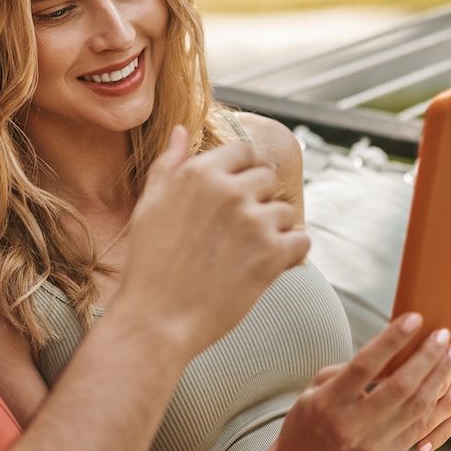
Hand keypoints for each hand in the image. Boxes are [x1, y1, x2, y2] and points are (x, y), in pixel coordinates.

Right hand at [117, 127, 309, 358]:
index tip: (238, 196)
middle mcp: (229, 190)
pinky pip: (302, 241)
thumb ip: (169, 164)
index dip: (245, 172)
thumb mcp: (149, 206)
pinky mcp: (272, 254)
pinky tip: (266, 268)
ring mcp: (253, 221)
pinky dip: (290, 255)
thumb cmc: (148, 266)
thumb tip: (182, 131)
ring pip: (286, 212)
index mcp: (199, 173)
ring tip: (245, 255)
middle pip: (268, 179)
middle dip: (259, 202)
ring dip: (274, 231)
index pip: (245, 151)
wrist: (156, 320)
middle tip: (238, 233)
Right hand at [270, 314, 450, 450]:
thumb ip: (349, 370)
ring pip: (416, 406)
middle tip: (444, 335)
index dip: (393, 339)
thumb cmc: (308, 421)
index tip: (415, 318)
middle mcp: (351, 426)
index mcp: (329, 402)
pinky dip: (432, 400)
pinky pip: (418, 425)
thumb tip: (390, 350)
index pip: (366, 365)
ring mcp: (372, 445)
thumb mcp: (316, 389)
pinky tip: (441, 382)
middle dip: (427, 357)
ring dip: (439, 376)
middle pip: (400, 386)